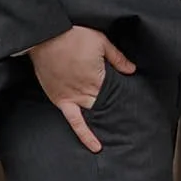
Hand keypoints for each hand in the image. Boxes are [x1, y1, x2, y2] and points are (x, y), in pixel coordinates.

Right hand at [27, 26, 136, 152]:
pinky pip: (73, 121)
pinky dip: (84, 134)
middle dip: (115, 111)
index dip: (123, 99)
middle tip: (129, 122)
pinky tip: (94, 145)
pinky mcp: (60, 100)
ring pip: (93, 114)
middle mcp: (87, 90)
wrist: (46, 36)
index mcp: (99, 77)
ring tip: (117, 134)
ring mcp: (73, 97)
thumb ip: (117, 57)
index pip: (115, 93)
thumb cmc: (72, 36)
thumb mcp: (101, 41)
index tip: (134, 107)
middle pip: (105, 105)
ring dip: (104, 123)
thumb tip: (131, 69)